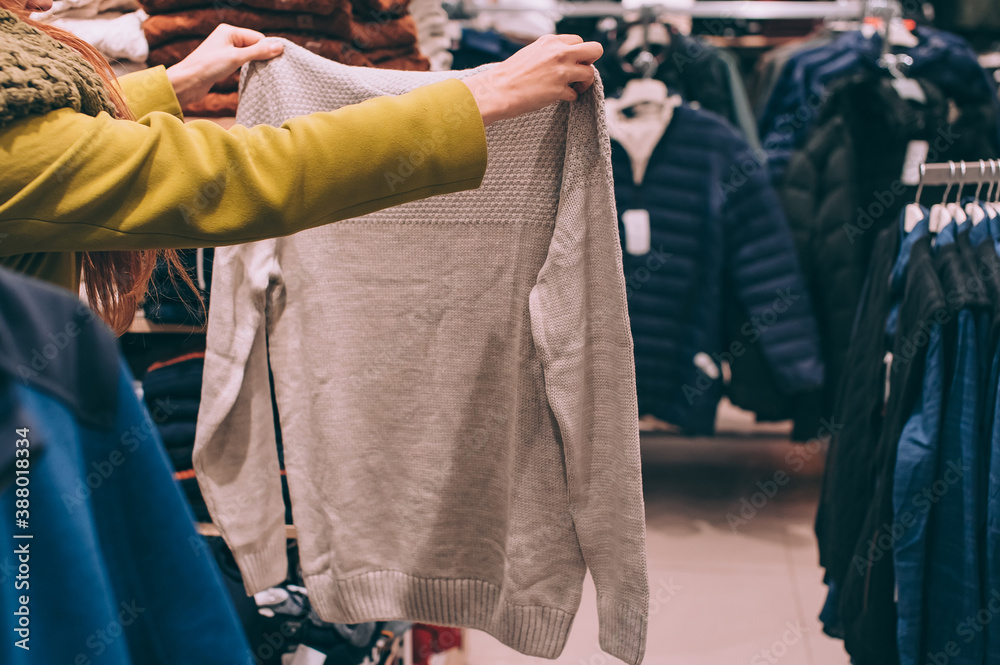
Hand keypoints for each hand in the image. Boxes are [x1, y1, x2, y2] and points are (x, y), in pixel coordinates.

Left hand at [166, 25, 283, 106]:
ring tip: (259, 73)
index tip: (276, 62)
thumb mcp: (236, 58)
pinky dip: (247, 68)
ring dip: (254, 64)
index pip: (257, 37)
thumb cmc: (208, 66)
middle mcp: (227, 38)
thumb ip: (258, 52)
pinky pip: (242, 62)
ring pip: (248, 55)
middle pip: (254, 45)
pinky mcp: (223, 62)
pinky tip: (250, 76)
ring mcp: (225, 50)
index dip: (266, 49)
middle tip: (269, 70)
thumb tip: (280, 47)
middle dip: (261, 56)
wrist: (188, 82)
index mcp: (229, 31)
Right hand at [463, 34, 602, 126]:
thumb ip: (550, 51)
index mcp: (550, 41)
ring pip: (590, 73)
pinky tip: (559, 98)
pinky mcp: (559, 90)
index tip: (573, 63)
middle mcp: (558, 53)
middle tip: (582, 72)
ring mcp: (560, 71)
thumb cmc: (509, 75)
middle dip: (591, 62)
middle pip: (595, 50)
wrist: (497, 90)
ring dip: (584, 83)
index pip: (579, 40)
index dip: (579, 53)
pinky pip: (576, 94)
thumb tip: (564, 58)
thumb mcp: (531, 52)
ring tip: (575, 88)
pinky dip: (570, 97)